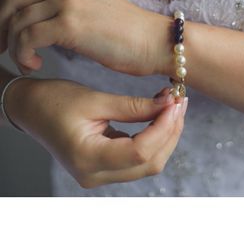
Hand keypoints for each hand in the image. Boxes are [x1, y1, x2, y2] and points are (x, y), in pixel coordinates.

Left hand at [0, 0, 164, 75]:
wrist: (157, 42)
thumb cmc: (131, 35)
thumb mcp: (95, 9)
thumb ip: (69, 6)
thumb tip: (42, 20)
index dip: (8, 9)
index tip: (7, 32)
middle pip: (13, 0)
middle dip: (1, 26)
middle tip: (2, 47)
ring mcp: (68, 3)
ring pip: (17, 21)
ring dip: (13, 45)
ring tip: (25, 61)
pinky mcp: (70, 25)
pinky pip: (28, 38)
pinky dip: (23, 54)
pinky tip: (35, 64)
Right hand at [5, 78, 187, 188]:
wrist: (30, 109)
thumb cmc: (55, 101)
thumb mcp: (95, 100)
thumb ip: (134, 106)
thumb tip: (170, 104)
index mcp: (87, 158)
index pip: (140, 151)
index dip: (164, 127)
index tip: (176, 103)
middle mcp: (94, 174)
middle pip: (150, 162)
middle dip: (171, 132)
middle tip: (180, 102)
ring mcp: (100, 175)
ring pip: (149, 164)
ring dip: (166, 136)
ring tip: (173, 107)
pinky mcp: (105, 169)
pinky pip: (139, 159)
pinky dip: (155, 139)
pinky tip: (161, 116)